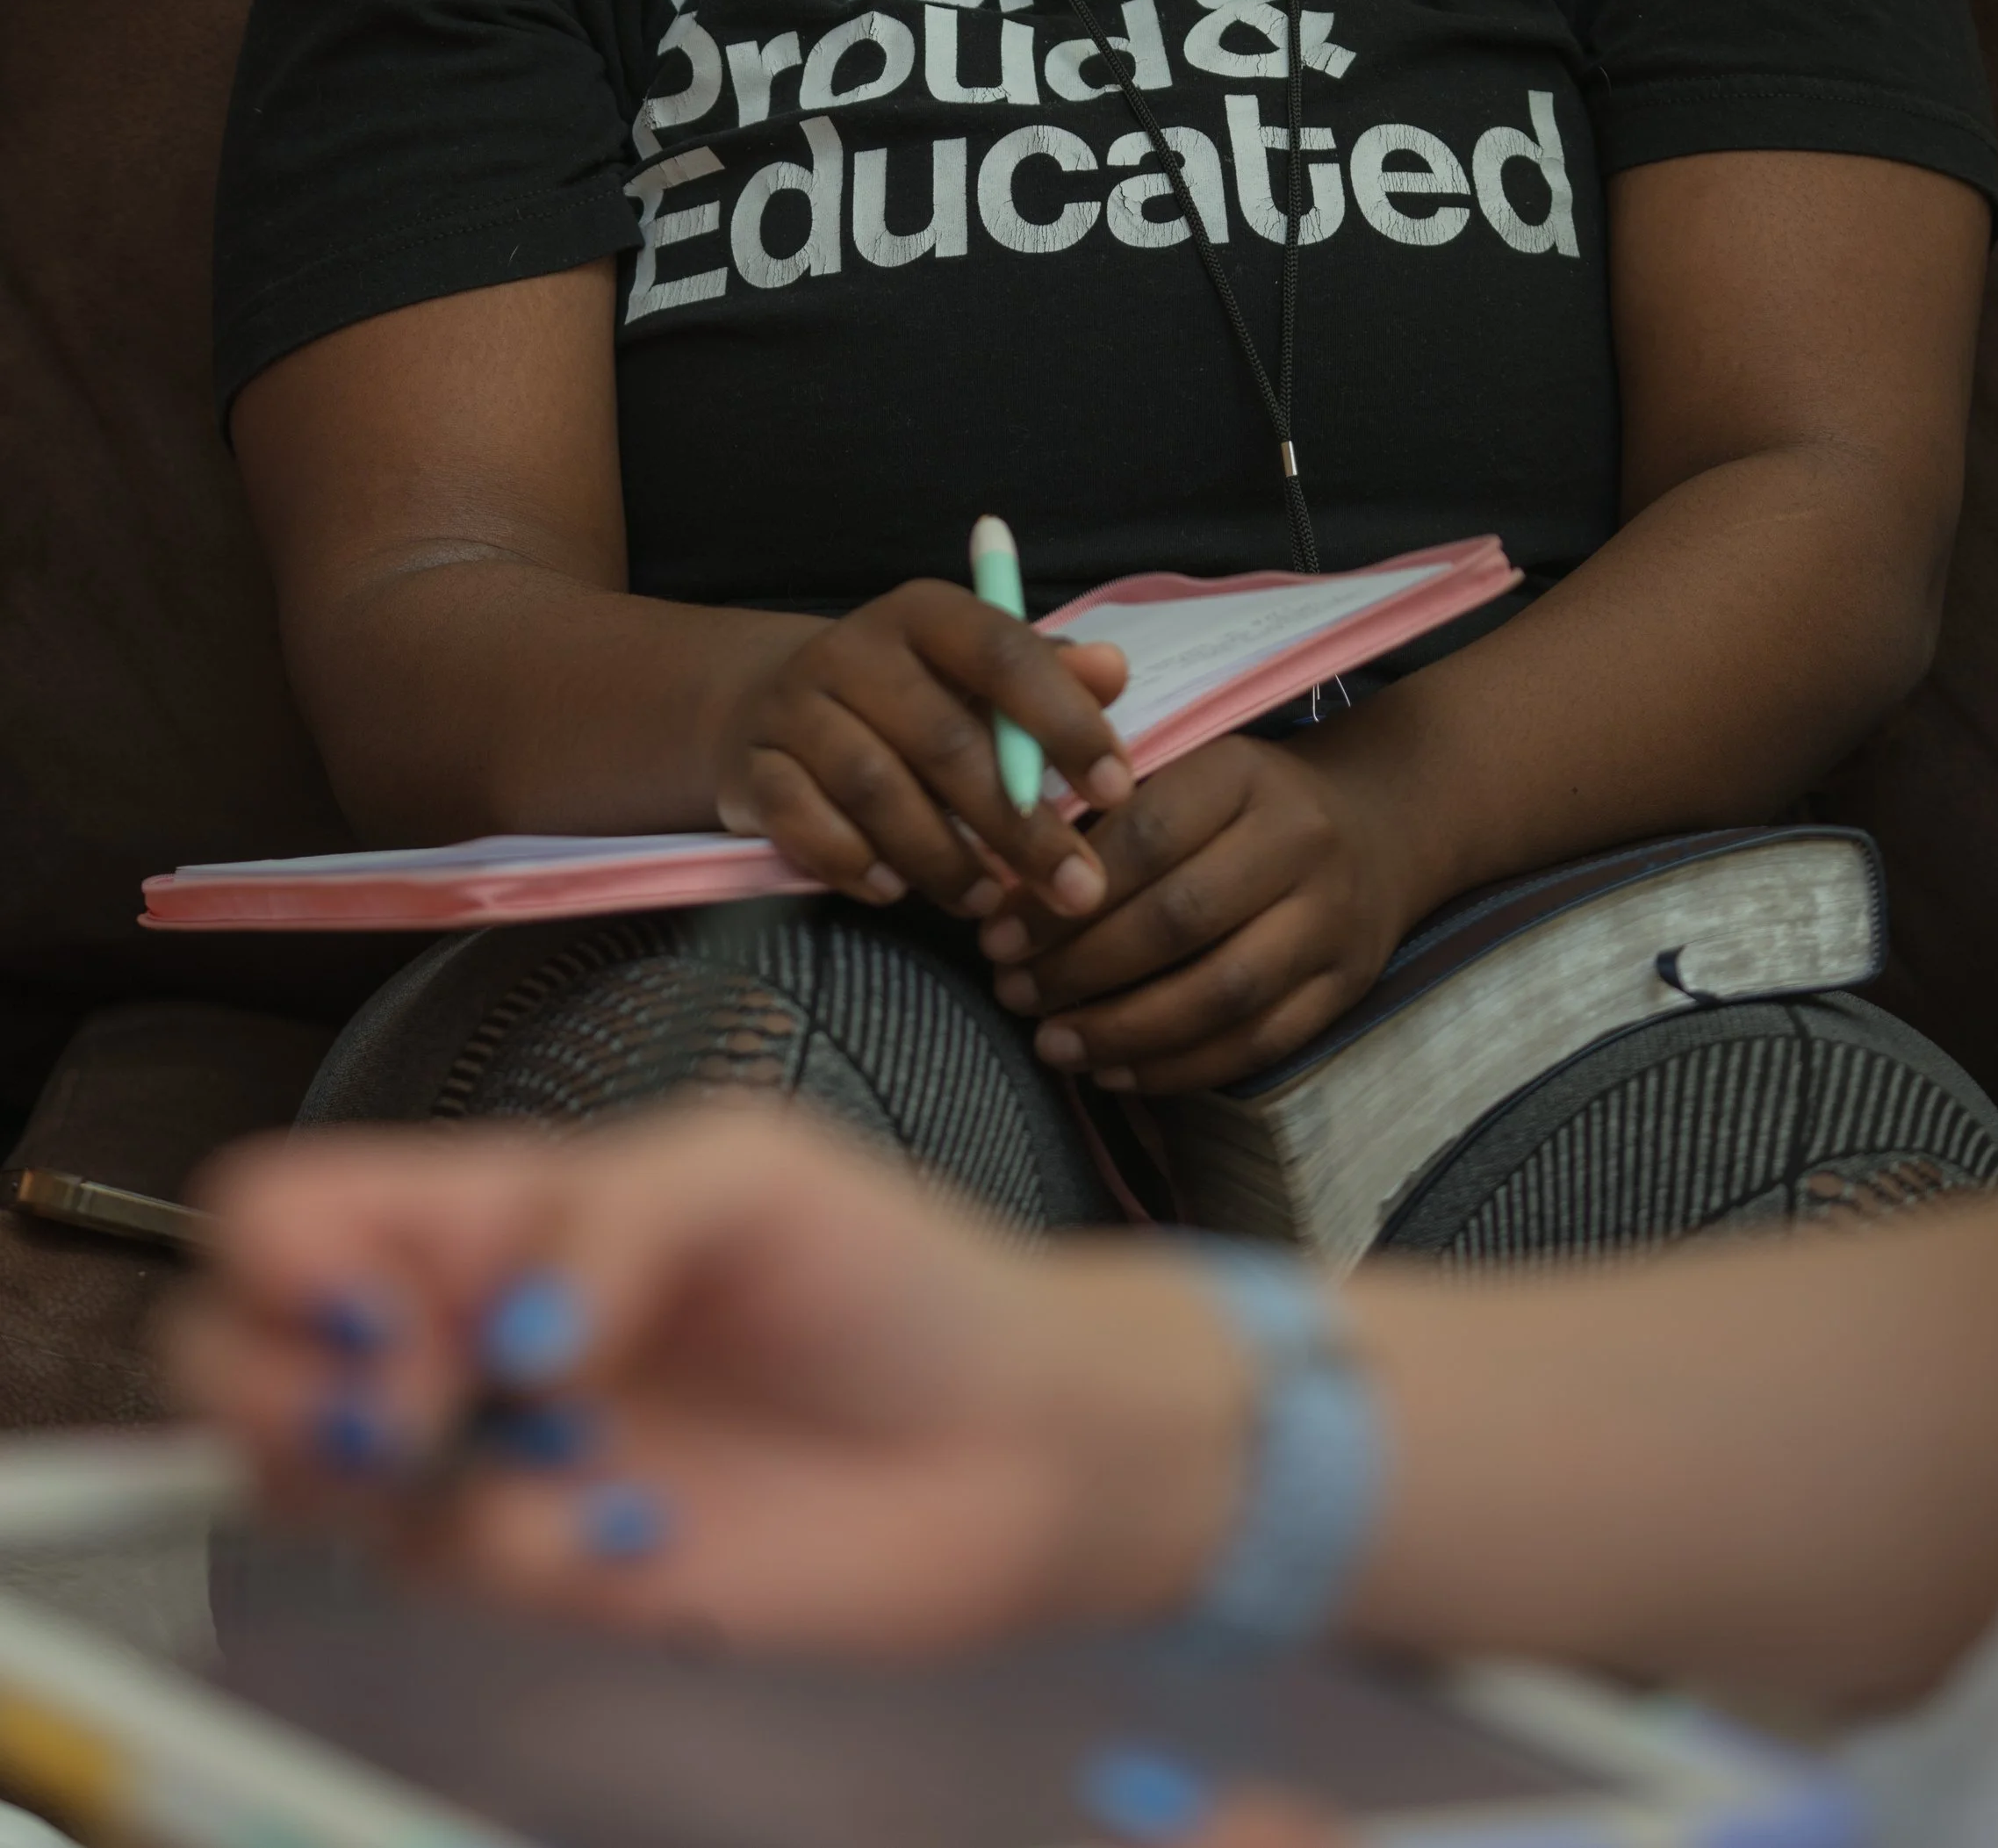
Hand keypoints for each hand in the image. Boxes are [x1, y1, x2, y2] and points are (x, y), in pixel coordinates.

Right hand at [165, 1103, 1250, 1654]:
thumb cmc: (893, 1272)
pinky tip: (637, 1532)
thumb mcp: (753, 1170)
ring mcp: (496, 1455)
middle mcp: (467, 1325)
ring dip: (377, 1480)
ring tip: (525, 1458)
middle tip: (404, 1411)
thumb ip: (610, 1216)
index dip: (284, 1260)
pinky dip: (514, 1555)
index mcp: (498, 1199)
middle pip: (237, 1349)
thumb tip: (500, 1344)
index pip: (290, 1209)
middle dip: (269, 1386)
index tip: (380, 1306)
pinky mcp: (549, 1573)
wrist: (1014, 1446)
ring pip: (308, 1478)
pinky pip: (445, 1571)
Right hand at [724, 586, 1129, 924]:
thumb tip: (1114, 671)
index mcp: (925, 614)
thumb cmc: (909, 696)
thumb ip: (1049, 675)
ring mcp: (794, 707)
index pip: (1003, 653)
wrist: (771, 705)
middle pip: (943, 740)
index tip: (1117, 790)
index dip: (1064, 721)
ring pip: (875, 789)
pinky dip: (854, 864)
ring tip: (990, 903)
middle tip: (1075, 890)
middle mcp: (854, 649)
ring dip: (942, 858)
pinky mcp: (752, 766)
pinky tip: (897, 892)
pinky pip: (803, 822)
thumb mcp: (977, 676)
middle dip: (1018, 827)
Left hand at [977, 735, 1409, 1094]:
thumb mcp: (1190, 772)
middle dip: (1081, 968)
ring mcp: (1332, 919)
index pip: (1145, 836)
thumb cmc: (1247, 802)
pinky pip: (1258, 1042)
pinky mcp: (1348, 985)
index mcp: (1245, 774)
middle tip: (1013, 992)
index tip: (997, 934)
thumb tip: (1002, 890)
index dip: (1065, 895)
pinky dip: (1179, 1067)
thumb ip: (1105, 815)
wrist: (1379, 824)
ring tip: (1053, 1043)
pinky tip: (1115, 1071)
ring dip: (1124, 1030)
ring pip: (1222, 993)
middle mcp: (1300, 842)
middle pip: (1180, 920)